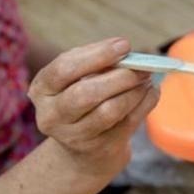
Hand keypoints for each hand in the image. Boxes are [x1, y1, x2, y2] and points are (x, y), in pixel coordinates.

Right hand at [28, 38, 158, 175]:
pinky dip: (145, 103)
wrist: (84, 143)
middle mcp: (51, 116)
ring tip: (146, 78)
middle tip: (142, 66)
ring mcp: (74, 136)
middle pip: (86, 94)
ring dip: (134, 91)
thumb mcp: (80, 75)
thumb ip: (97, 60)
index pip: (64, 69)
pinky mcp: (100, 147)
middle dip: (120, 76)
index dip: (97, 55)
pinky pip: (128, 122)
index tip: (124, 45)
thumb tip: (124, 50)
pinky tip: (150, 92)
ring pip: (109, 111)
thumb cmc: (83, 95)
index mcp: (42, 89)